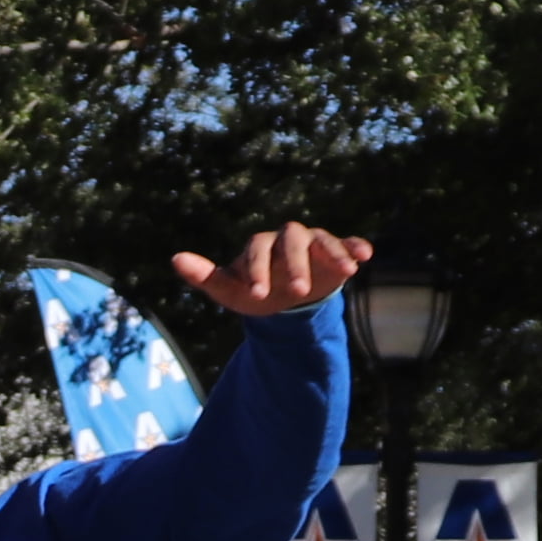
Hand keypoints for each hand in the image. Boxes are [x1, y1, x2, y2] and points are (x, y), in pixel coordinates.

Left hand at [179, 224, 371, 319]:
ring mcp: (313, 243)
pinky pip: (348, 243)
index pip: (256, 250)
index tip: (258, 295)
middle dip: (295, 264)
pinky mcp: (335, 252)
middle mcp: (286, 238)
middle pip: (292, 239)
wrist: (284, 302)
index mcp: (259, 245)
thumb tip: (175, 258)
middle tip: (298, 290)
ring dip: (332, 253)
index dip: (256, 270)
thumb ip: (205, 276)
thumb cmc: (254, 292)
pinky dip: (356, 246)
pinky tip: (366, 255)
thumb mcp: (229, 291)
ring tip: (347, 271)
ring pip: (322, 239)